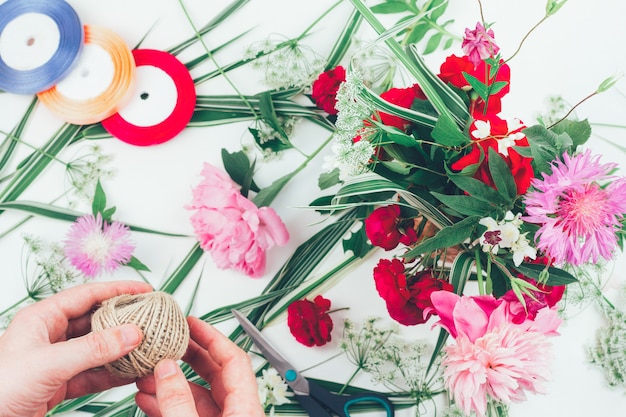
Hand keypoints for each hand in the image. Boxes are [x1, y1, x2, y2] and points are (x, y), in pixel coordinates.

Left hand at [0, 280, 151, 416]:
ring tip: (144, 347)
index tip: (144, 290)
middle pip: (94, 321)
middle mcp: (48, 337)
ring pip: (96, 349)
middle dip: (123, 321)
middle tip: (149, 319)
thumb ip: (92, 349)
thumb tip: (129, 334)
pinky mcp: (57, 385)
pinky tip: (128, 373)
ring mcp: (54, 361)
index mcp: (41, 319)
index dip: (117, 290)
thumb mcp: (48, 364)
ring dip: (120, 350)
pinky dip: (112, 374)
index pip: (87, 295)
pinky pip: (92, 375)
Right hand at [135, 316, 263, 416]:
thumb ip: (179, 401)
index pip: (234, 359)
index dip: (212, 337)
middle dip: (189, 355)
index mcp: (246, 409)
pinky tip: (147, 398)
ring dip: (171, 383)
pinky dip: (167, 404)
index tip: (192, 323)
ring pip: (198, 395)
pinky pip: (188, 413)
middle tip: (170, 341)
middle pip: (216, 373)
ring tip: (148, 372)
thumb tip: (167, 368)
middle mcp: (237, 413)